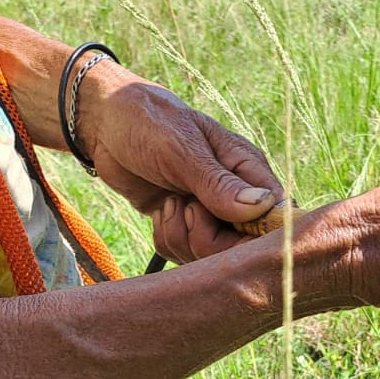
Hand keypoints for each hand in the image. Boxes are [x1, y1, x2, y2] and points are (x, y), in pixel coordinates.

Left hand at [76, 63, 283, 261]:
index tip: (215, 220)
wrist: (105, 124)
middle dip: (207, 240)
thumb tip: (262, 207)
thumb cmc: (148, 122)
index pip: (274, 217)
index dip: (252, 235)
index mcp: (248, 171)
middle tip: (184, 209)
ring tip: (168, 203)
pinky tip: (160, 212)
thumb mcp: (181, 149)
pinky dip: (167, 238)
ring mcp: (211, 215)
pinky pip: (184, 255)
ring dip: (181, 237)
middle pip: (241, 248)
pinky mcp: (186, 226)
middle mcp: (236, 197)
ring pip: (210, 256)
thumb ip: (219, 183)